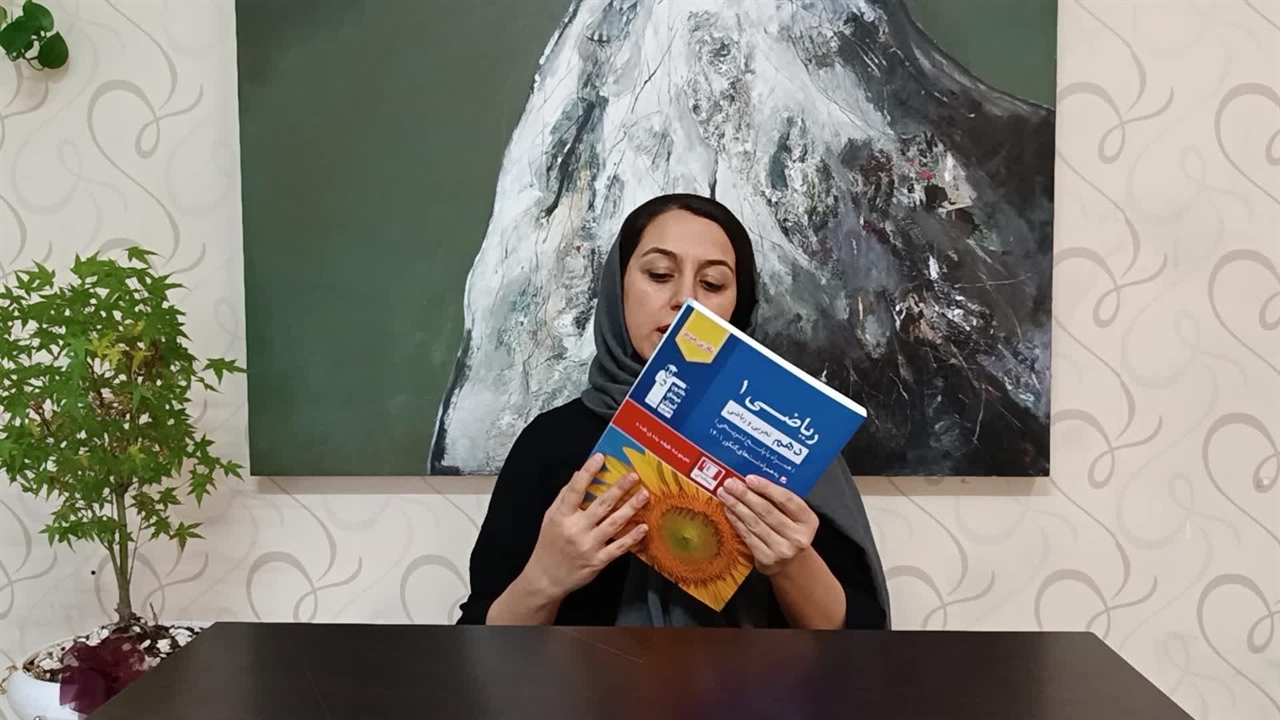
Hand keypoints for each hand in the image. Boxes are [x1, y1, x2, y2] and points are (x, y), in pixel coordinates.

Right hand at [521, 453, 649, 600]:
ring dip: (631, 507)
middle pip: (601, 504)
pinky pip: (618, 547)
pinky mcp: (598, 561)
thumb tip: (578, 474)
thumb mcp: (550, 518)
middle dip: (619, 488)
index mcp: (562, 516)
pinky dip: (632, 537)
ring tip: (644, 495)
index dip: (588, 472)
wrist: (546, 578)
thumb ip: (564, 497)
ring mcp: (588, 546)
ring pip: (614, 523)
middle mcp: (576, 529)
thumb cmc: (548, 545)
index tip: (599, 457)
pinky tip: (643, 527)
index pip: (575, 490)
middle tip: (633, 476)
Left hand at [717, 475, 818, 575]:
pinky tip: (729, 510)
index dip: (767, 488)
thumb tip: (750, 481)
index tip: (749, 478)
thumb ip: (779, 500)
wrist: (791, 564)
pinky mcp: (767, 560)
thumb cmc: (790, 532)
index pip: (786, 499)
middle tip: (730, 484)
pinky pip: (747, 536)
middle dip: (745, 495)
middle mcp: (798, 537)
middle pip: (767, 511)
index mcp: (808, 520)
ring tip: (724, 494)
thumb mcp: (794, 516)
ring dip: (736, 506)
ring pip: (754, 523)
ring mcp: (782, 550)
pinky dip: (736, 521)